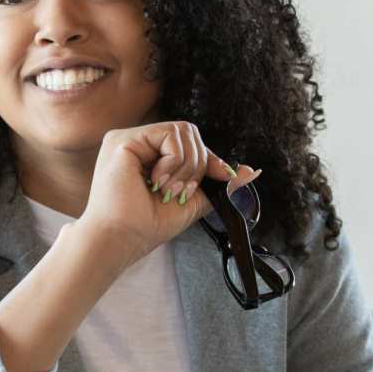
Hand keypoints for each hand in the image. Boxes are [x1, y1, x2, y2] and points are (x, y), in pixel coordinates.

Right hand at [78, 121, 259, 269]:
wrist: (122, 240)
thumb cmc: (146, 226)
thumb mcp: (192, 201)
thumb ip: (217, 183)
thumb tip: (249, 171)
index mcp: (148, 156)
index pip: (188, 143)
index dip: (208, 159)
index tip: (222, 177)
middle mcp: (136, 144)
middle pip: (189, 133)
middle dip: (197, 165)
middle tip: (181, 193)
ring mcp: (128, 139)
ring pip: (182, 131)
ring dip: (185, 166)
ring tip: (167, 190)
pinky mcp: (123, 140)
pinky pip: (169, 135)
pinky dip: (174, 162)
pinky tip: (156, 182)